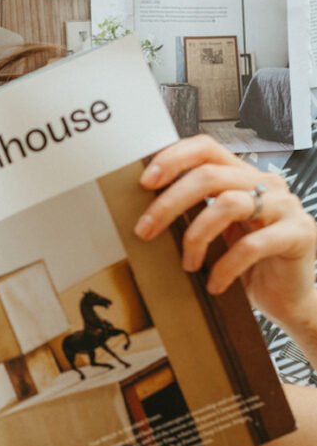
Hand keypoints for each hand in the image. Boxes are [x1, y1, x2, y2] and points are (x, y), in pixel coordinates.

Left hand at [135, 135, 316, 329]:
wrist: (287, 297)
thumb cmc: (248, 265)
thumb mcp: (217, 233)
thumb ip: (195, 213)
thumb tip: (145, 212)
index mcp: (243, 176)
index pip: (206, 148)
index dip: (173, 159)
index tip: (145, 183)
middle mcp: (266, 183)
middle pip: (209, 175)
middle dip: (170, 203)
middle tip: (145, 230)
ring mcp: (285, 206)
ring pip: (227, 204)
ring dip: (196, 237)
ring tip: (188, 265)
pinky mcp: (299, 233)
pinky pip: (251, 245)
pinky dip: (225, 267)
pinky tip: (214, 284)